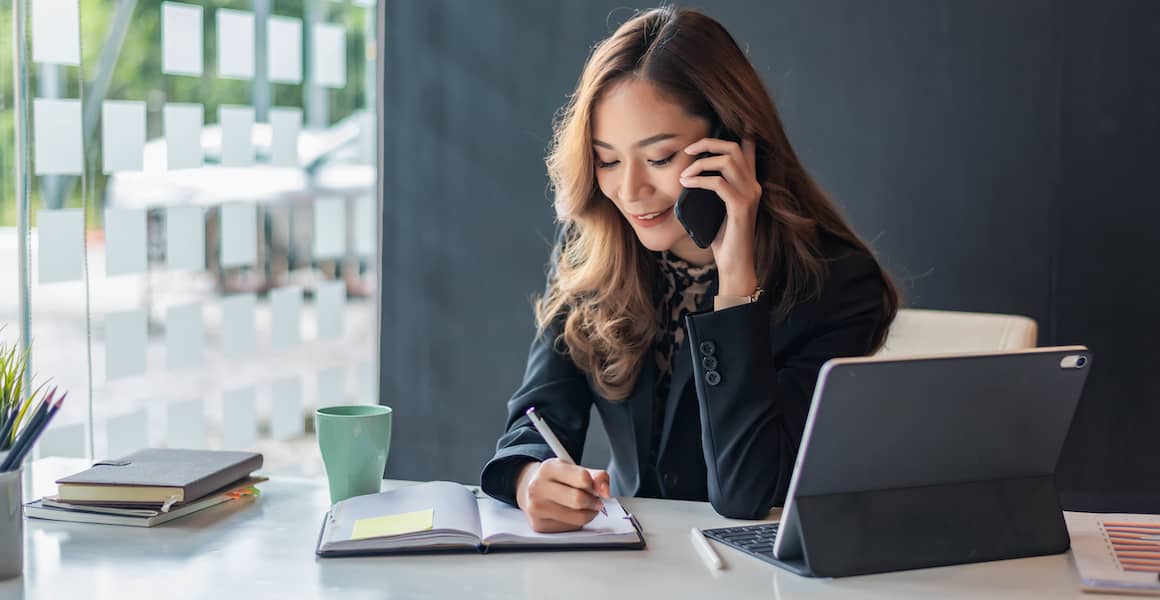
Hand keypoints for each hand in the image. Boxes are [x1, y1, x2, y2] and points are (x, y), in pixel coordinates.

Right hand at [515, 459, 610, 532]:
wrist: (529, 490)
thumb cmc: (556, 479)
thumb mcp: (573, 469)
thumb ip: (595, 476)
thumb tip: (605, 491)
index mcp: (548, 468)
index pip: (582, 478)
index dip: (595, 485)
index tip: (596, 487)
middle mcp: (537, 487)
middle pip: (579, 500)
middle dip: (594, 502)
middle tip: (595, 500)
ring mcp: (536, 508)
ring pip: (577, 518)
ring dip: (588, 514)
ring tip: (585, 507)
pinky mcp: (539, 525)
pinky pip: (571, 528)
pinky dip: (577, 522)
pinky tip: (571, 514)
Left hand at [679, 136, 761, 296]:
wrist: (734, 264)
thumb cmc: (723, 237)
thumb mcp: (715, 207)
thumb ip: (711, 188)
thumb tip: (687, 172)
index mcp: (749, 183)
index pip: (747, 147)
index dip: (732, 131)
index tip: (710, 130)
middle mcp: (754, 185)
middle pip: (733, 147)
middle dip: (707, 144)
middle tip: (687, 151)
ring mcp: (750, 195)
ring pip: (726, 161)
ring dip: (700, 163)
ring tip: (684, 174)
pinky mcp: (741, 208)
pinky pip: (719, 184)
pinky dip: (699, 180)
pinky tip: (686, 183)